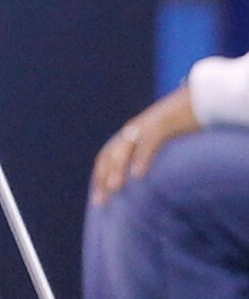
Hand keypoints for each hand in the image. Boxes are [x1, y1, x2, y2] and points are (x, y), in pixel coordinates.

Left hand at [95, 85, 201, 201]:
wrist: (200, 97)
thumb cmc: (184, 122)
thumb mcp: (164, 138)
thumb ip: (152, 154)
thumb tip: (149, 179)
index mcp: (131, 134)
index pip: (107, 156)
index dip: (100, 176)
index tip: (99, 199)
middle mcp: (134, 130)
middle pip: (110, 154)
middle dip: (103, 177)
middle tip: (101, 201)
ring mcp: (147, 126)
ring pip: (125, 148)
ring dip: (118, 169)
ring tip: (114, 188)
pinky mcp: (165, 125)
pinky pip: (150, 142)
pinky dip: (142, 158)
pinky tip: (139, 174)